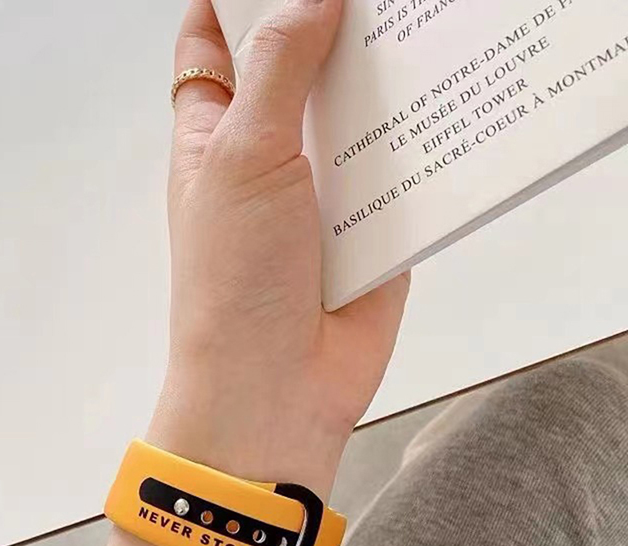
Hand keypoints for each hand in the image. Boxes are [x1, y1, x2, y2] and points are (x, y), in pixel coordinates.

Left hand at [149, 0, 408, 500]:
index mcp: (216, 135)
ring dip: (388, 79)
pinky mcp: (374, 226)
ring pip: (363, 111)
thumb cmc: (232, 284)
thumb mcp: (240, 156)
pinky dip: (424, 141)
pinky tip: (450, 97)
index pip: (214, 45)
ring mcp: (324, 190)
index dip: (238, 1)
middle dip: (334, 26)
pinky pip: (405, 168)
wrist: (277, 387)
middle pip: (302, 65)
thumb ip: (277, 68)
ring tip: (422, 26)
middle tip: (372, 0)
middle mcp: (270, 156)